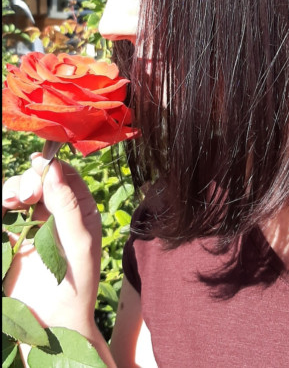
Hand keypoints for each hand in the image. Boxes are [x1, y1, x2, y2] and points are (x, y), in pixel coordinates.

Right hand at [2, 154, 101, 334]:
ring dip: (11, 189)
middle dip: (29, 179)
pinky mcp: (14, 239)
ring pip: (18, 192)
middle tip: (25, 196)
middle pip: (39, 179)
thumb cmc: (76, 284)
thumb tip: (54, 169)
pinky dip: (2, 205)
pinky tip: (3, 210)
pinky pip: (4, 213)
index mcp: (80, 209)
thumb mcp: (79, 242)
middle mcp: (57, 212)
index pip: (65, 175)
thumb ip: (67, 205)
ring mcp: (34, 224)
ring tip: (10, 202)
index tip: (37, 165)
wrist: (52, 324)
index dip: (50, 167)